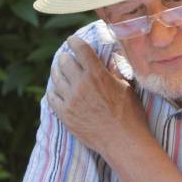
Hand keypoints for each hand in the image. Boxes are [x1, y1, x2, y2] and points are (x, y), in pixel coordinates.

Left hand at [47, 36, 147, 155]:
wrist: (123, 142)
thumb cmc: (130, 115)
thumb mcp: (127, 88)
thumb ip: (115, 73)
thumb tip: (110, 61)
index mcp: (97, 74)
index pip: (81, 50)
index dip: (74, 41)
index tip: (72, 40)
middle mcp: (81, 84)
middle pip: (65, 61)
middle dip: (66, 56)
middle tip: (67, 56)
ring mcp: (70, 100)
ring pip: (56, 78)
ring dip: (57, 71)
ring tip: (59, 69)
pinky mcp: (65, 115)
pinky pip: (52, 97)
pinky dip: (53, 90)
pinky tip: (56, 89)